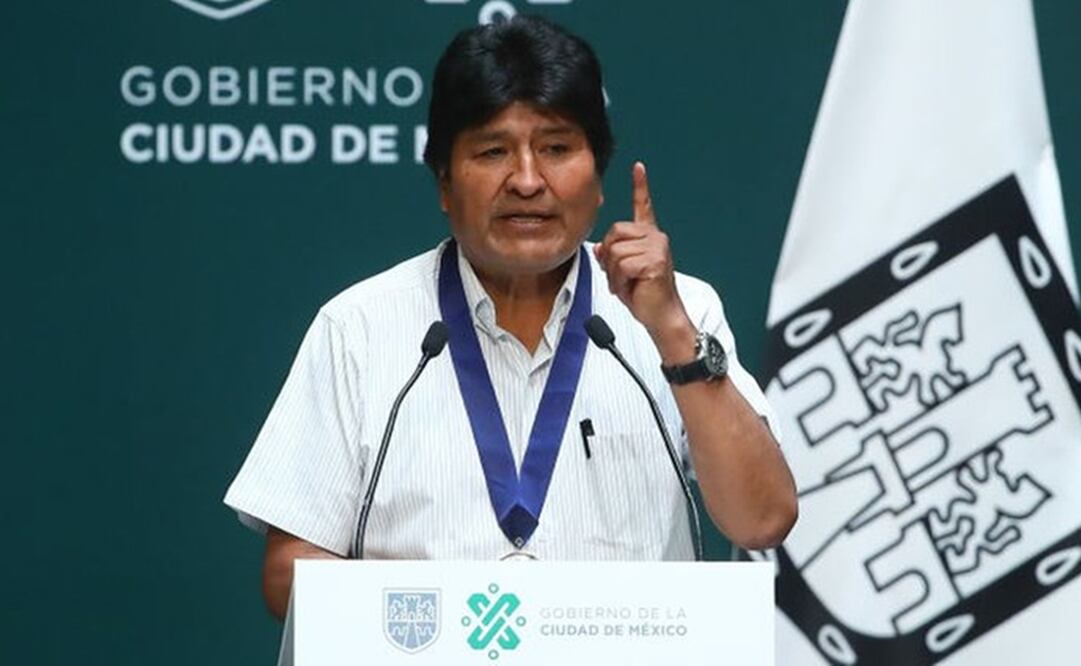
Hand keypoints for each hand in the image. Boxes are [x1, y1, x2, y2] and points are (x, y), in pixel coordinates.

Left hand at [594, 162, 692, 345]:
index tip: (638, 167)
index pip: (644, 207)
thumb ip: (611, 256)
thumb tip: (601, 247)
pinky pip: (622, 265)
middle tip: (622, 277)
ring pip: (615, 251)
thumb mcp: (621, 273)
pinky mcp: (654, 261)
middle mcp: (655, 237)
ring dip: (614, 274)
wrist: (661, 316)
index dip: (640, 186)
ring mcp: (657, 247)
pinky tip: (632, 288)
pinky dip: (620, 281)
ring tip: (628, 285)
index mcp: (649, 237)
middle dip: (609, 258)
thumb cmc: (644, 296)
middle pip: (614, 234)